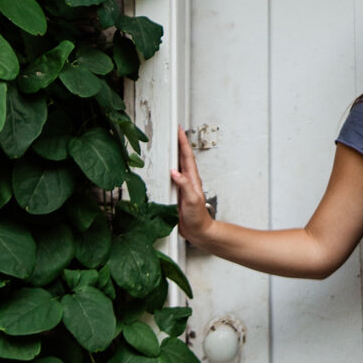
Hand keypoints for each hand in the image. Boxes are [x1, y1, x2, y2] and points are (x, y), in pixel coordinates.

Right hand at [172, 126, 214, 245]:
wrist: (198, 232)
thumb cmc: (198, 217)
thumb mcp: (191, 200)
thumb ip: (184, 185)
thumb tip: (175, 172)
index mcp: (192, 179)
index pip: (187, 156)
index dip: (183, 142)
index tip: (179, 130)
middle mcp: (188, 180)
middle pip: (182, 157)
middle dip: (178, 143)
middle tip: (174, 131)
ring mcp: (183, 186)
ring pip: (177, 165)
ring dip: (174, 153)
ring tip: (169, 143)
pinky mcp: (177, 193)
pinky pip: (172, 177)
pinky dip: (167, 168)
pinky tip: (164, 168)